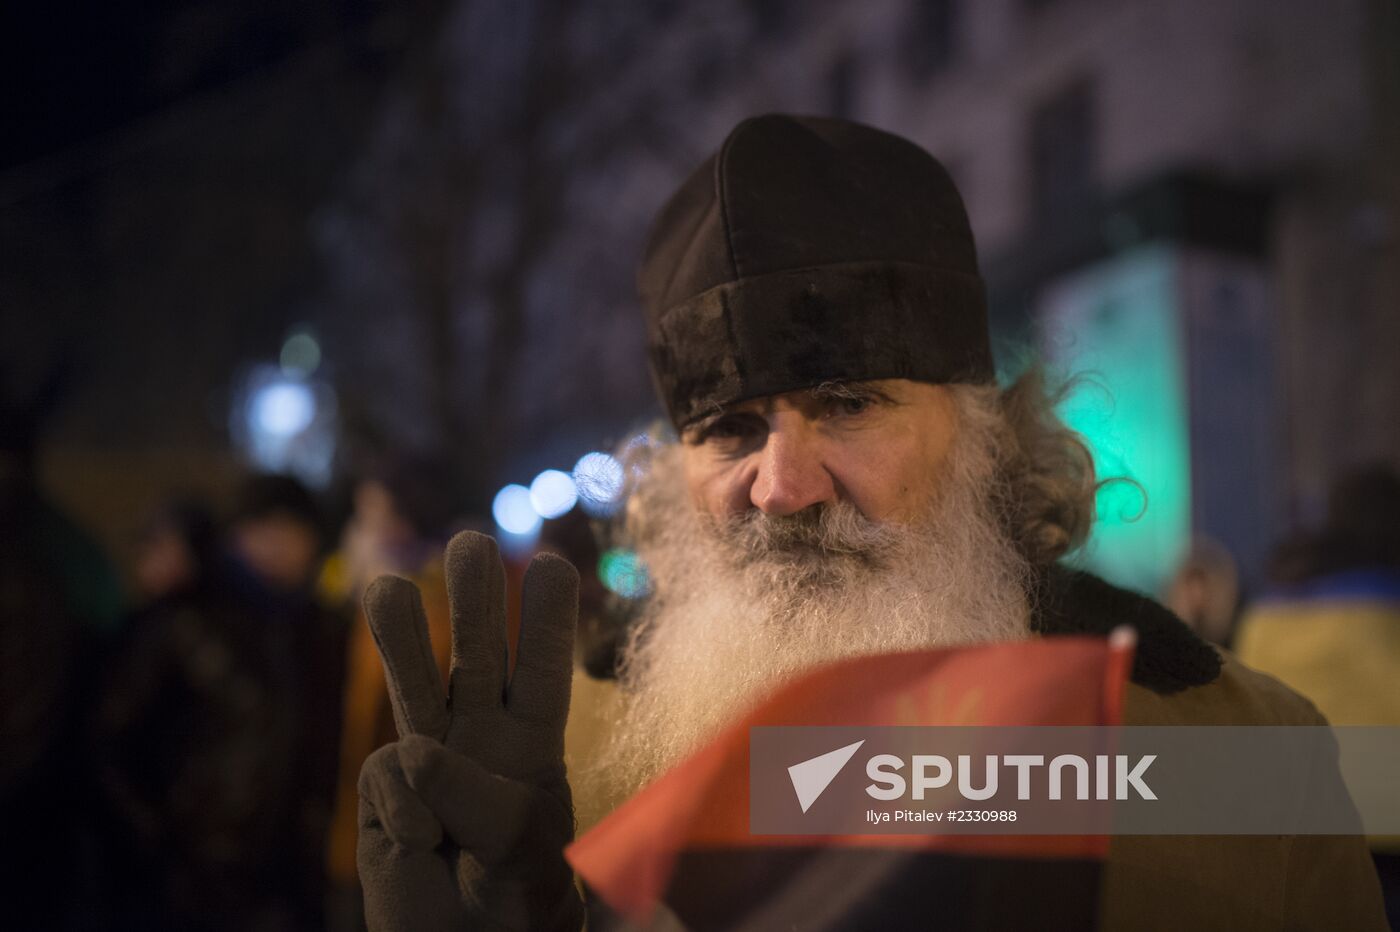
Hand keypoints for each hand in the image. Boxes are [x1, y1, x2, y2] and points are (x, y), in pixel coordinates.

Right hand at [356, 531, 582, 930]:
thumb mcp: (521, 846)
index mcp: (535, 741)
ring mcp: (429, 758)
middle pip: (477, 654)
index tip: (553, 564)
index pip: (543, 668)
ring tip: (388, 588)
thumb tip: (414, 751)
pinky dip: (403, 812)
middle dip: (472, 600)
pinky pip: (388, 779)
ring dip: (402, 636)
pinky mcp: (384, 789)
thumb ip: (478, 796)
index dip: (546, 618)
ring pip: (415, 682)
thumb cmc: (516, 896)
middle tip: (473, 542)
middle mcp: (481, 736)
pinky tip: (421, 845)